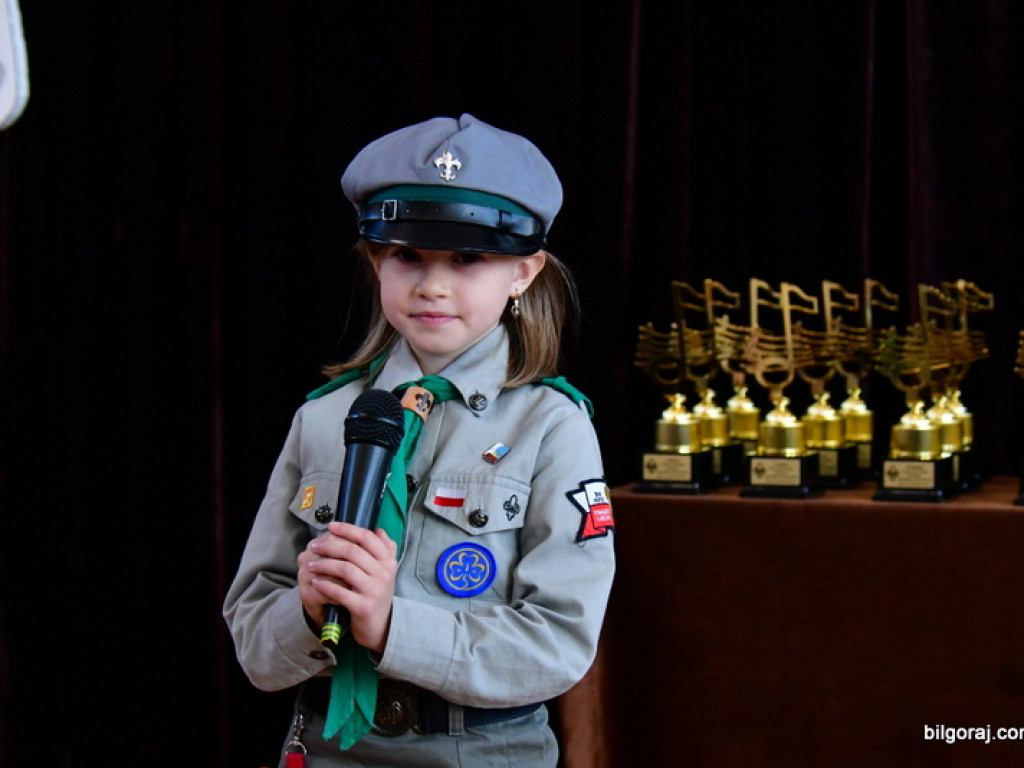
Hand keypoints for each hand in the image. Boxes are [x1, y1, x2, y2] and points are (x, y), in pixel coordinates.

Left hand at [298, 522, 397, 653]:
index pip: (367, 537)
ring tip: (311, 565)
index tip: (331, 526)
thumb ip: (385, 549)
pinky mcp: (363, 607)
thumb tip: (378, 529)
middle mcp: (384, 574)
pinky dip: (326, 585)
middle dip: (330, 546)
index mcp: (388, 561)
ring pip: (345, 569)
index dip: (347, 529)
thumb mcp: (384, 570)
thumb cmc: (376, 593)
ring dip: (324, 565)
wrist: (380, 626)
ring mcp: (375, 591)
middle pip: (353, 551)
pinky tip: (315, 582)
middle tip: (314, 546)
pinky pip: (340, 592)